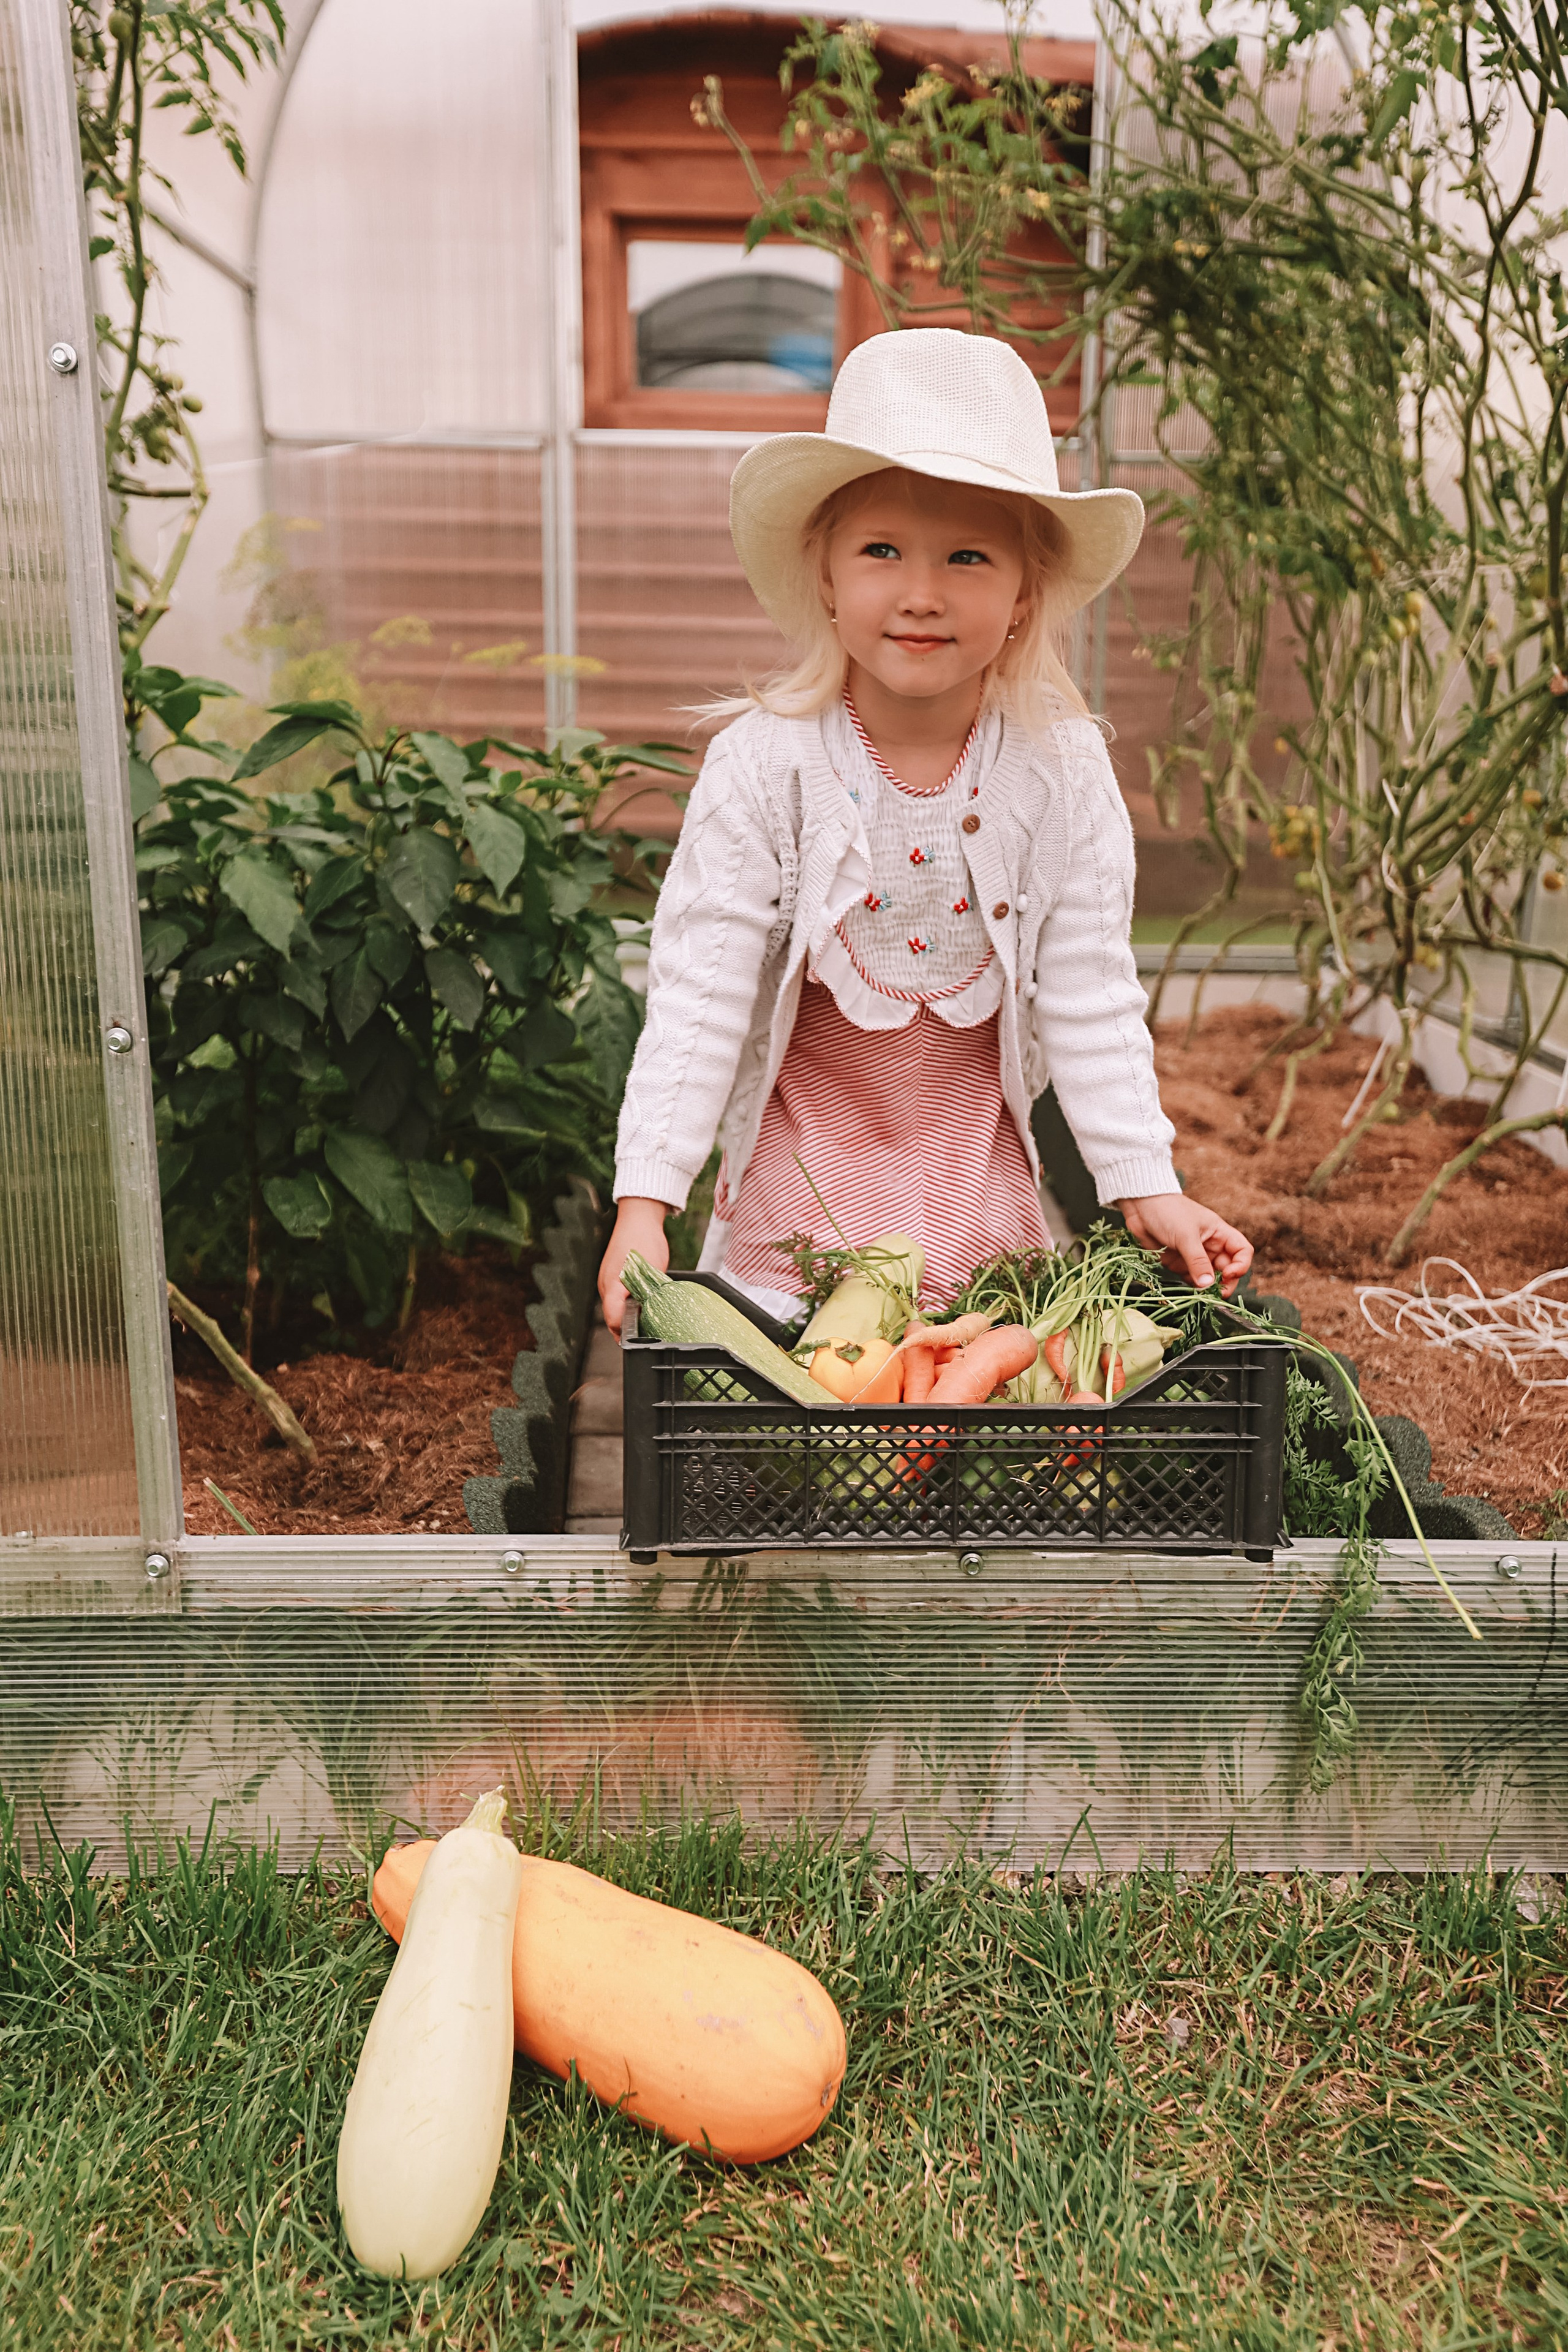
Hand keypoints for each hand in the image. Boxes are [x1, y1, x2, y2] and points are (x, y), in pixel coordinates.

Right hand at [598, 1196, 671, 1336]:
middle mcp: (605, 1284)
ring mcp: (605, 1279)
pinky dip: (625, 1303)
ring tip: (643, 1320)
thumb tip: (648, 1314)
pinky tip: (639, 1301)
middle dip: (626, 1328)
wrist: (638, 1218)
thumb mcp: (651, 1271)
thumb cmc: (645, 1240)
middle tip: (645, 1335)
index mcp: (612, 1285)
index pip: (613, 1320)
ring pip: (613, 1307)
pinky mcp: (610, 1275)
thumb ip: (647, 1294)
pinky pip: (615, 1296)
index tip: (636, 1340)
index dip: (624, 1334)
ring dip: (626, 1315)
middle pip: (611, 1316)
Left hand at [1119, 1193, 1253, 1296]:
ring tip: (1202, 1295)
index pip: (1242, 1251)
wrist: (1141, 1206)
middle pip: (1228, 1269)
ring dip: (1208, 1288)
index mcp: (1219, 1233)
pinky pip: (1192, 1280)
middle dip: (1225, 1282)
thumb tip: (1208, 1285)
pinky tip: (1189, 1290)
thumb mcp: (1186, 1235)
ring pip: (1210, 1278)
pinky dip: (1193, 1288)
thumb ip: (1197, 1260)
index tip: (1228, 1274)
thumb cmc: (1168, 1211)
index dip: (1241, 1265)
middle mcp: (1211, 1246)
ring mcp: (1195, 1256)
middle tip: (1216, 1293)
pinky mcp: (1179, 1264)